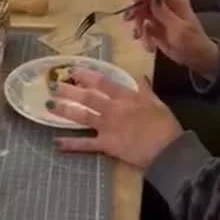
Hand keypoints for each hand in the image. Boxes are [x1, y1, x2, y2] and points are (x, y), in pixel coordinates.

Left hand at [52, 67, 181, 167]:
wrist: (169, 150)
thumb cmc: (165, 126)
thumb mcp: (158, 103)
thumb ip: (146, 90)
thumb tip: (140, 77)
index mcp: (126, 97)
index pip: (103, 82)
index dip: (87, 75)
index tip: (73, 70)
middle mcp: (113, 109)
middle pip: (88, 97)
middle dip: (70, 90)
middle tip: (54, 85)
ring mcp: (108, 127)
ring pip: (82, 116)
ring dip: (65, 110)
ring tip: (50, 105)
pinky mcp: (107, 145)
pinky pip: (86, 144)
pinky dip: (71, 143)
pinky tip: (57, 142)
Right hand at [125, 0, 219, 79]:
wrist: (198, 60)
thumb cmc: (193, 43)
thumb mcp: (179, 29)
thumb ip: (164, 13)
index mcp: (175, 2)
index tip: (135, 1)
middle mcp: (166, 7)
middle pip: (145, 0)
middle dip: (136, 10)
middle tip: (128, 20)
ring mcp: (160, 18)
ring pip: (141, 14)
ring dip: (138, 26)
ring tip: (140, 38)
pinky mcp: (155, 30)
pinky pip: (143, 29)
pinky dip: (143, 37)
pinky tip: (149, 47)